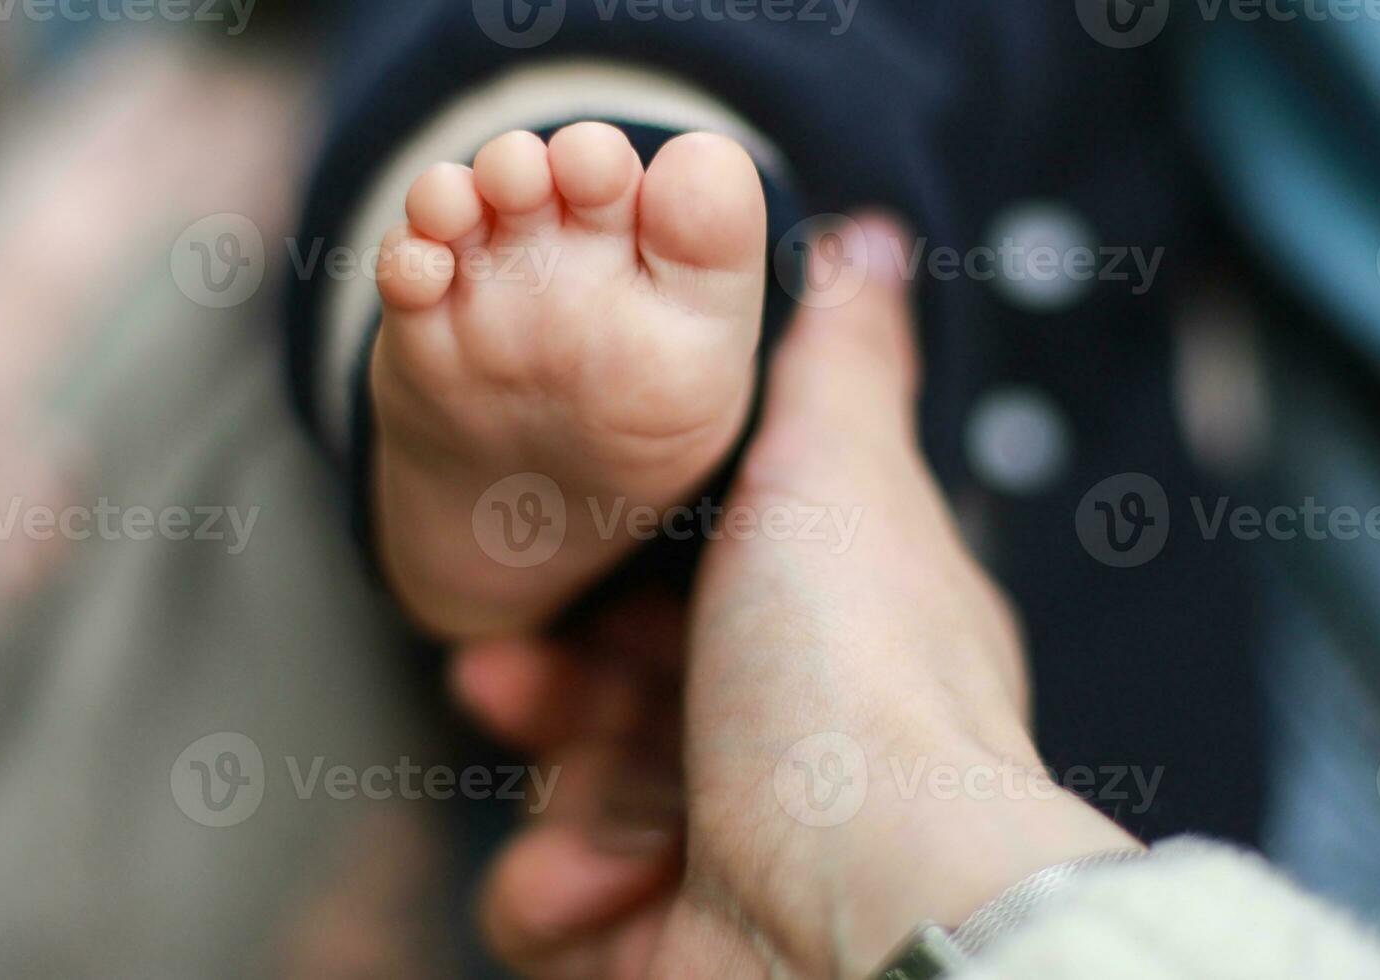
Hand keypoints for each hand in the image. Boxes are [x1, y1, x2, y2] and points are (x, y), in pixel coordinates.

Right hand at [454, 215, 1137, 977]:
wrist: (867, 907)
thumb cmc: (859, 689)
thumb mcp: (839, 476)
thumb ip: (835, 364)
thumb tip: (869, 246)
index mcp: (826, 638)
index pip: (686, 595)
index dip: (608, 575)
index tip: (557, 548)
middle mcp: (781, 752)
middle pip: (606, 699)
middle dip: (547, 684)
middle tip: (511, 675)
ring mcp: (721, 859)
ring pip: (565, 802)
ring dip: (557, 792)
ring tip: (587, 800)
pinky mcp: (657, 949)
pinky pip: (545, 908)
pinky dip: (558, 895)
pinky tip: (613, 885)